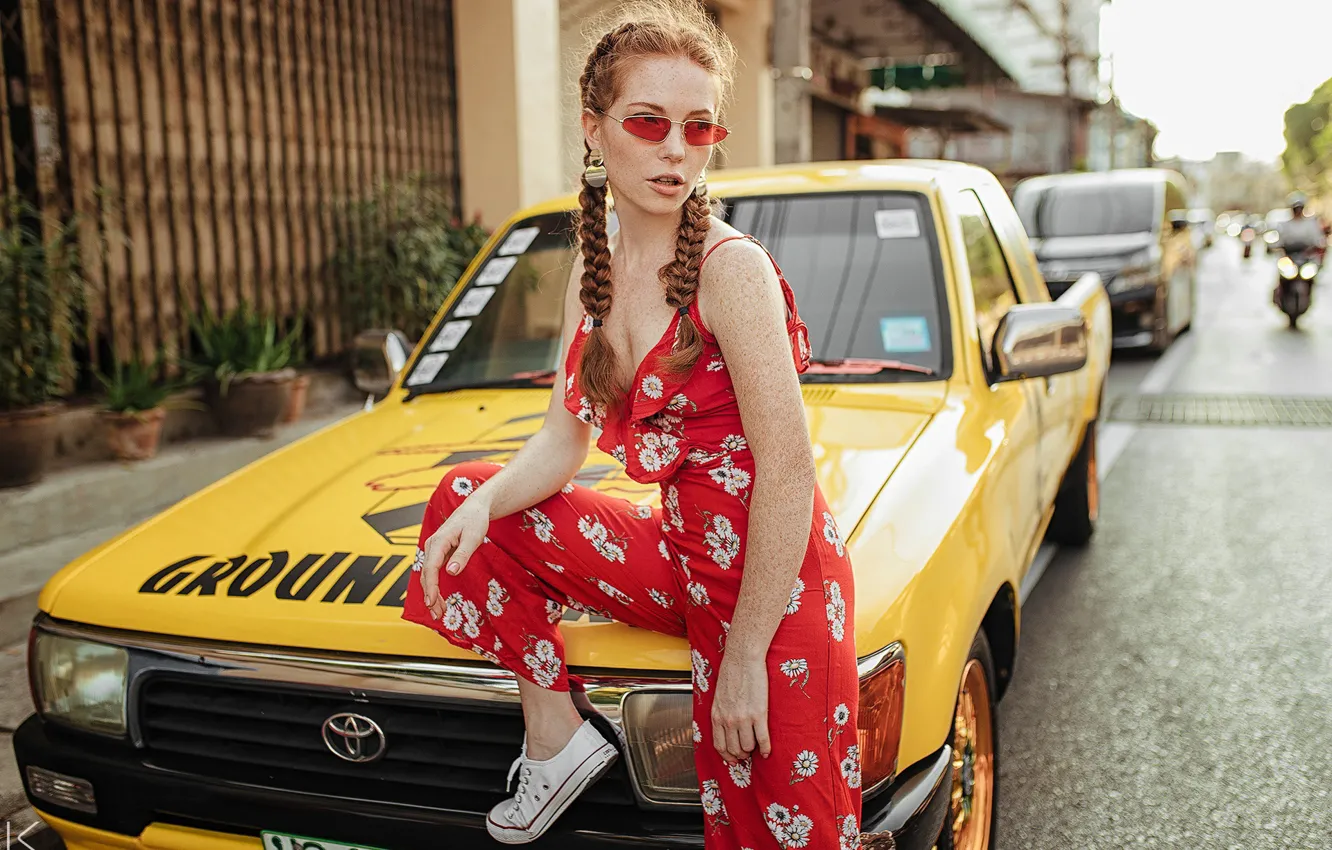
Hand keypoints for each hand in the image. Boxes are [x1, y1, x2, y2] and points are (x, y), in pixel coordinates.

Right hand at [420, 495, 490, 619]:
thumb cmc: (475, 520)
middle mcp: (432, 545)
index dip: (431, 587)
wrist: (474, 508)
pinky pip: (433, 572)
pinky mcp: (437, 553)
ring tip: (439, 613)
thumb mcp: (473, 537)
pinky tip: (438, 600)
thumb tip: (451, 572)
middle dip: (430, 596)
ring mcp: (433, 549)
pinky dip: (434, 587)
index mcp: (439, 541)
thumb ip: (462, 555)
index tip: (432, 602)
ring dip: (432, 594)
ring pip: (428, 576)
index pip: (431, 567)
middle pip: (426, 575)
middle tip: (437, 615)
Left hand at [711, 653, 770, 763]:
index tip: (733, 759)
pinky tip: (767, 751)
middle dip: (741, 755)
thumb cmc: (731, 673)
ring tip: (756, 748)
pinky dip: (766, 749)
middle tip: (747, 753)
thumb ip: (721, 713)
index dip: (727, 755)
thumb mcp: (718, 697)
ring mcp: (743, 718)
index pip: (719, 745)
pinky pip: (763, 739)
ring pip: (748, 747)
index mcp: (716, 716)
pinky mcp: (759, 714)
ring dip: (753, 751)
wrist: (743, 659)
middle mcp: (728, 720)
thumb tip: (727, 727)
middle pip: (734, 749)